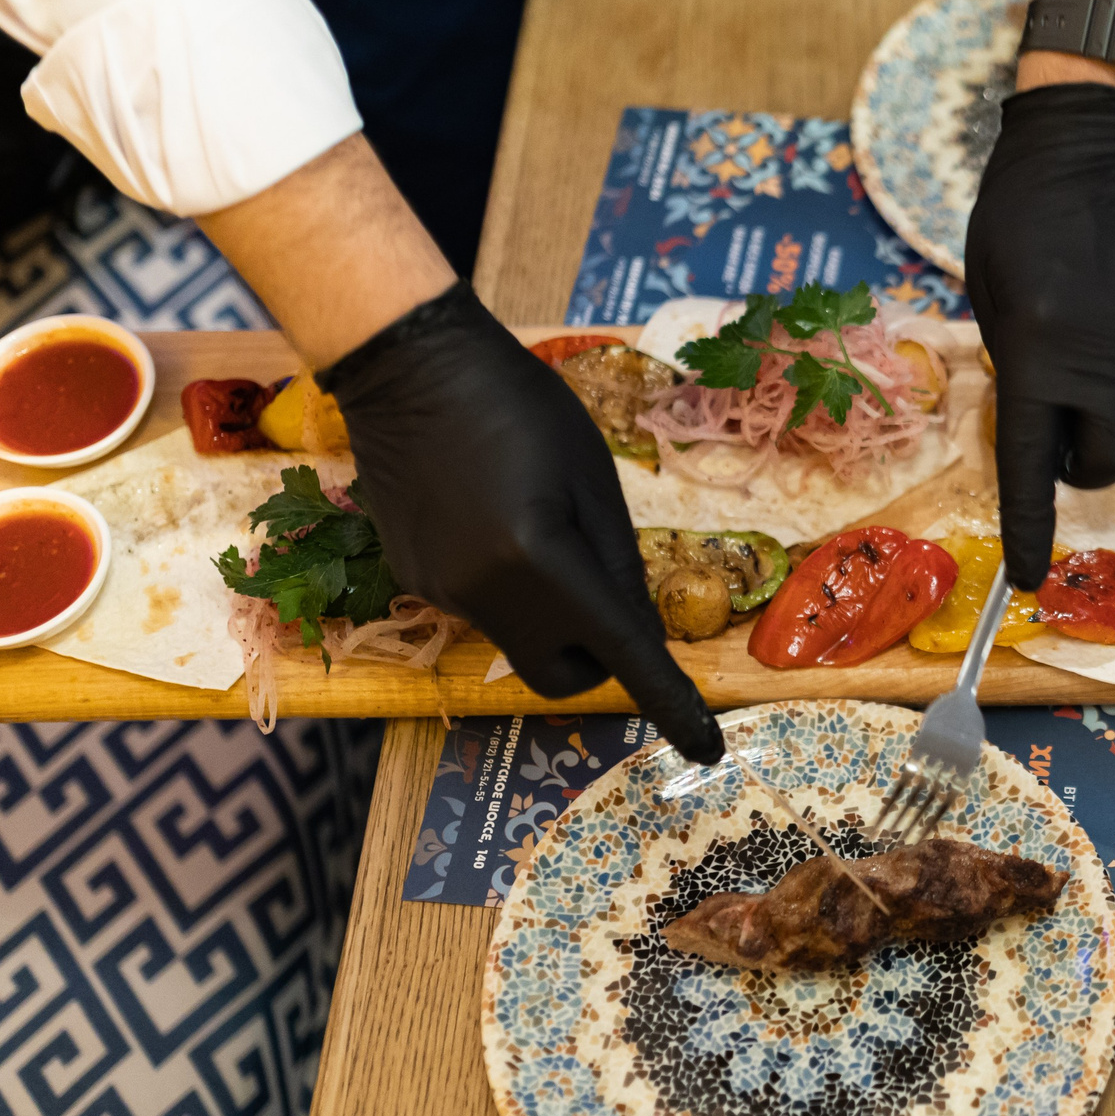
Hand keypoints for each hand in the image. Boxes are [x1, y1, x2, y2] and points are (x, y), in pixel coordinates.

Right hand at [319, 283, 724, 764]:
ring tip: (536, 523)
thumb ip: (618, 564)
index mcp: (542, 559)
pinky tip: (492, 518)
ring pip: (522, 642)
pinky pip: (483, 610)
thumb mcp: (593, 477)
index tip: (705, 748)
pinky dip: (507, 588)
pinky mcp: (415, 582)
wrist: (409, 367)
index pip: (622, 654)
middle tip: (602, 591)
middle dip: (596, 655)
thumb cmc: (520, 405)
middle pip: (564, 674)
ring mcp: (441, 593)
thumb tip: (637, 634)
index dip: (670, 704)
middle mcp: (485, 592)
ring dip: (549, 613)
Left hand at [965, 84, 1114, 588]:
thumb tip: (1052, 424)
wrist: (1099, 141)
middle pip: (1109, 460)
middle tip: (1066, 425)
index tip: (1029, 577)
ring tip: (1102, 362)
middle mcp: (1110, 366)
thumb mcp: (997, 298)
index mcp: (1041, 359)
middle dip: (1085, 458)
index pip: (1034, 471)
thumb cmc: (1024, 213)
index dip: (1030, 530)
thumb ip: (1021, 367)